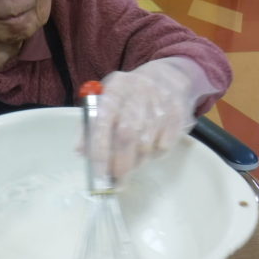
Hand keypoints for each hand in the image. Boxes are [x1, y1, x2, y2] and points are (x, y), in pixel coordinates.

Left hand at [89, 59, 195, 179]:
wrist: (167, 77)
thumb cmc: (128, 94)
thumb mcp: (105, 99)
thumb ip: (90, 124)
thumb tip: (80, 151)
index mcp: (114, 89)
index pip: (103, 122)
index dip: (100, 151)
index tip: (99, 174)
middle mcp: (137, 94)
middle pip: (127, 136)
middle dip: (121, 164)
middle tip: (116, 182)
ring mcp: (160, 104)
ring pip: (146, 144)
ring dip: (137, 161)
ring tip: (132, 164)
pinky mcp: (178, 115)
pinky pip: (165, 145)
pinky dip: (155, 154)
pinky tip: (150, 148)